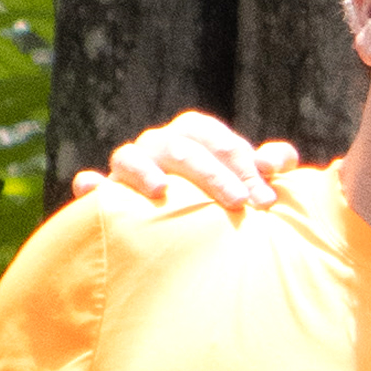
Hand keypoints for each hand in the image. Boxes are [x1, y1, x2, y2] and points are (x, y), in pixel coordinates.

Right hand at [82, 115, 300, 219]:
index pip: (209, 134)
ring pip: (128, 157)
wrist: (186, 236)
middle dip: (210, 173)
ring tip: (161, 190)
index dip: (238, 159)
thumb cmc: (222, 198)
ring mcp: (128, 170)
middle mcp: (157, 146)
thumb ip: (269, 165)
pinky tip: (93, 189)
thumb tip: (280, 161)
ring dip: (143, 170)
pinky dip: (91, 187)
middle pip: (177, 146)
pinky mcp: (106, 199)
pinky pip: (91, 188)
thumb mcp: (249, 180)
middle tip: (238, 203)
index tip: (264, 196)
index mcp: (190, 136)